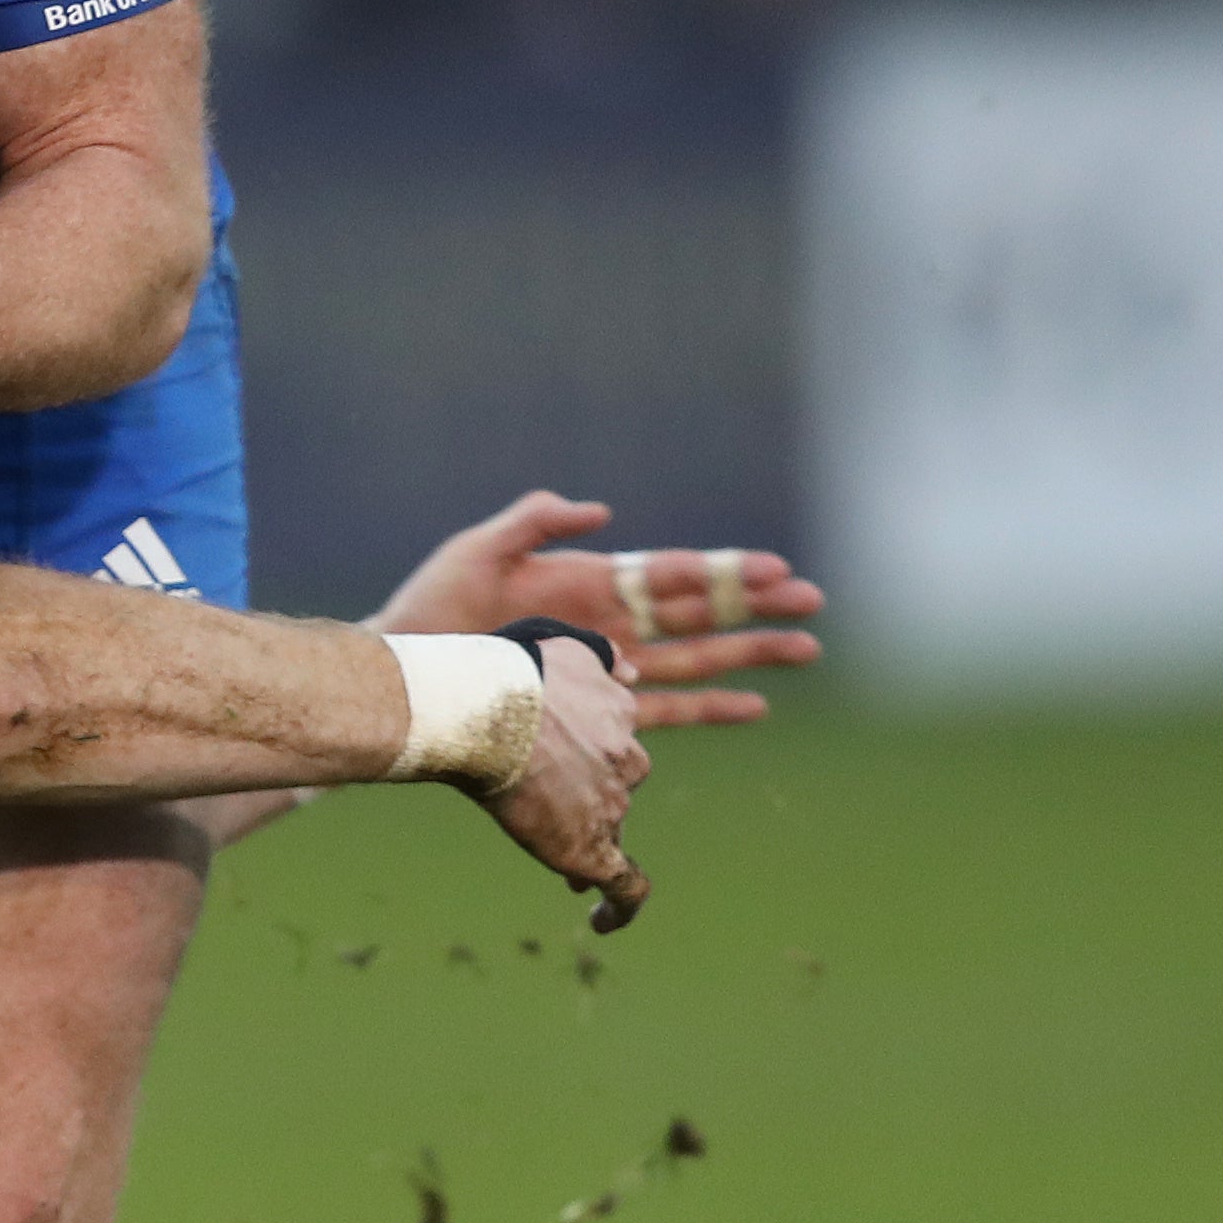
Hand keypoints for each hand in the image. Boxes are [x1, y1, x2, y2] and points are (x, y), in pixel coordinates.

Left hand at [371, 491, 823, 727]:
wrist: (408, 671)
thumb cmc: (434, 607)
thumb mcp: (481, 549)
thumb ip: (536, 521)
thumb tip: (601, 511)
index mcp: (589, 582)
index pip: (670, 573)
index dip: (723, 570)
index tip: (777, 567)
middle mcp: (609, 624)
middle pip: (699, 615)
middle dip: (756, 607)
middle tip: (814, 603)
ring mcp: (607, 668)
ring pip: (696, 662)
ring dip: (751, 656)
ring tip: (807, 650)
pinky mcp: (596, 707)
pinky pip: (664, 711)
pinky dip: (711, 708)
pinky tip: (756, 706)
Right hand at [484, 636, 652, 929]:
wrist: (486, 710)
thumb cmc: (503, 673)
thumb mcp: (558, 641)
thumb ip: (596, 655)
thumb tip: (628, 668)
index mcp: (616, 709)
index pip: (612, 743)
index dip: (590, 760)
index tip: (568, 773)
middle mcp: (625, 755)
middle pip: (614, 785)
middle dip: (589, 798)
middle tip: (553, 815)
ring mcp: (611, 803)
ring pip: (608, 827)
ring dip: (584, 838)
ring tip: (560, 863)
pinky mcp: (593, 846)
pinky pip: (624, 885)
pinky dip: (619, 908)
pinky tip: (602, 922)